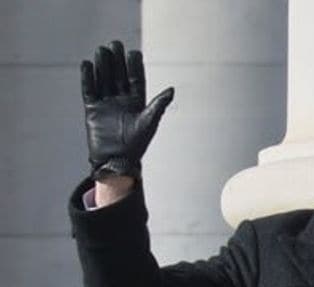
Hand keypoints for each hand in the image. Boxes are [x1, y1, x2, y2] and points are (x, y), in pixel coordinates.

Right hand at [81, 40, 173, 180]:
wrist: (117, 161)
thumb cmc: (137, 145)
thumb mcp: (149, 122)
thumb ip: (158, 105)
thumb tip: (172, 89)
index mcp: (137, 103)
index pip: (136, 80)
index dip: (134, 67)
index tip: (134, 52)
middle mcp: (121, 101)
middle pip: (119, 76)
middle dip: (117, 61)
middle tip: (115, 44)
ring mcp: (106, 104)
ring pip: (104, 80)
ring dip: (103, 65)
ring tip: (102, 50)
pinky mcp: (92, 109)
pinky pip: (89, 90)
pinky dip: (87, 77)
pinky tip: (87, 64)